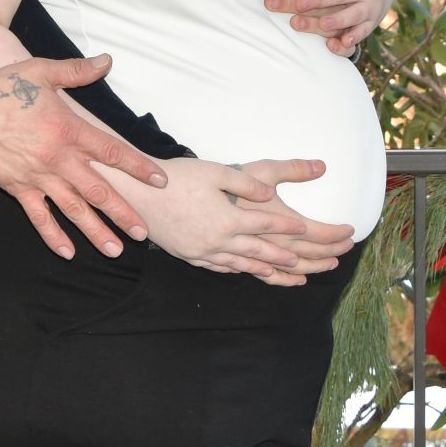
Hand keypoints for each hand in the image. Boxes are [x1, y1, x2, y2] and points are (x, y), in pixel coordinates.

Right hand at [0, 55, 168, 257]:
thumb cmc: (0, 88)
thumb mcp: (41, 71)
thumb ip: (77, 70)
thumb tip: (106, 61)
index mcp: (68, 129)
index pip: (111, 151)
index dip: (138, 166)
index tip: (159, 180)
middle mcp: (57, 158)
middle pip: (98, 190)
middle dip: (123, 213)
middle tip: (143, 232)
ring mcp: (37, 176)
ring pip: (73, 209)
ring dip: (95, 231)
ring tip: (115, 249)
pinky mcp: (17, 188)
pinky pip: (38, 216)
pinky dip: (53, 235)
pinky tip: (67, 252)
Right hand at [129, 157, 354, 286]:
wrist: (137, 195)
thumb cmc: (176, 178)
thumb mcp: (215, 172)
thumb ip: (245, 184)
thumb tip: (268, 192)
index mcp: (229, 219)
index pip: (267, 224)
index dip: (288, 226)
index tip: (308, 230)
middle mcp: (219, 240)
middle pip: (260, 252)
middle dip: (286, 258)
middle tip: (307, 262)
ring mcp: (203, 251)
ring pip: (241, 264)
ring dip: (266, 270)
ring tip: (285, 274)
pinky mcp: (189, 255)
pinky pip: (219, 267)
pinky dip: (237, 270)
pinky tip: (244, 271)